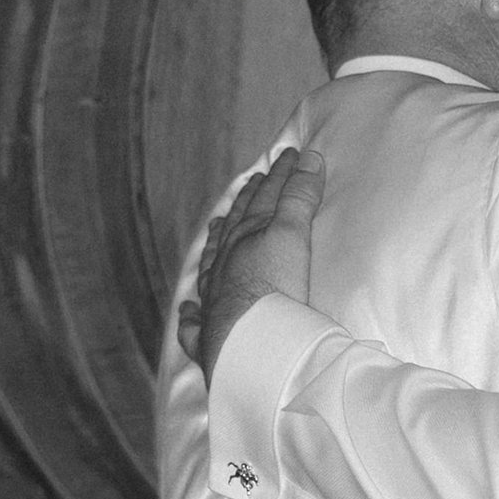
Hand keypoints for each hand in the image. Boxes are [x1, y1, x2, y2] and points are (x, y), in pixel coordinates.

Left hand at [179, 149, 323, 381]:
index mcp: (245, 238)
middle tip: (252, 183)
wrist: (249, 342)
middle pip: (235, 226)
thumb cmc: (272, 288)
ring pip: (211, 264)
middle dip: (247, 201)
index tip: (289, 156)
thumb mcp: (292, 236)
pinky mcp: (209, 335)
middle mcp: (223, 265)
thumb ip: (299, 198)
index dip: (279, 176)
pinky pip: (195, 322)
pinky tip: (188, 310)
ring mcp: (212, 299)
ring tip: (217, 229)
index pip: (264, 199)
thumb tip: (310, 157)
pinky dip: (191, 314)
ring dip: (216, 244)